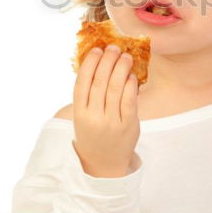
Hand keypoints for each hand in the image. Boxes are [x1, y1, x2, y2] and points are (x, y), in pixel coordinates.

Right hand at [72, 44, 140, 177]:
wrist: (104, 164)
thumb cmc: (94, 134)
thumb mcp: (83, 117)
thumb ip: (88, 95)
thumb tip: (97, 63)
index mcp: (79, 113)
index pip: (82, 83)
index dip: (89, 64)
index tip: (96, 49)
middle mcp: (94, 117)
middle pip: (100, 82)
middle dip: (107, 61)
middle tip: (114, 48)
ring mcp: (111, 122)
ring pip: (115, 88)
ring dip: (121, 68)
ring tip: (125, 56)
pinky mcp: (128, 126)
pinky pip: (130, 100)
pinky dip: (131, 85)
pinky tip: (132, 75)